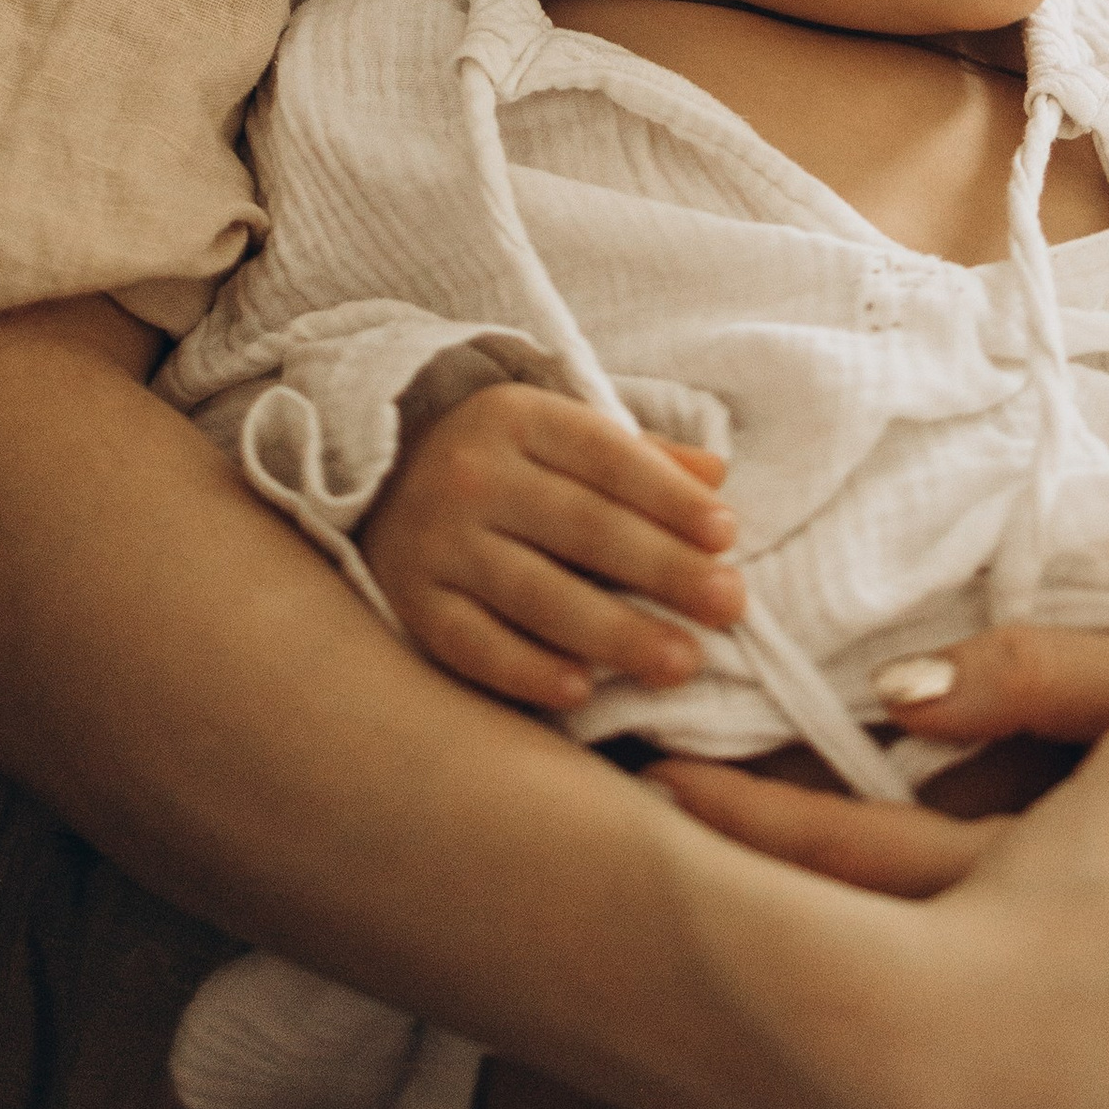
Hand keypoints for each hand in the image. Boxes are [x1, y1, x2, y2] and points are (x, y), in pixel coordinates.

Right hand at [359, 380, 745, 708]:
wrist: (379, 481)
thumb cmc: (502, 462)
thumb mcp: (560, 435)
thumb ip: (640, 456)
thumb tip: (717, 479)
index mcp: (517, 418)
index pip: (607, 456)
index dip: (670, 496)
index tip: (728, 534)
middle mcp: (472, 474)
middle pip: (583, 527)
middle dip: (664, 569)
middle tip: (730, 605)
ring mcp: (436, 542)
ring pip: (536, 593)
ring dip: (616, 632)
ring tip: (681, 662)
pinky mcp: (411, 602)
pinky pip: (474, 644)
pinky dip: (527, 670)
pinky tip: (584, 691)